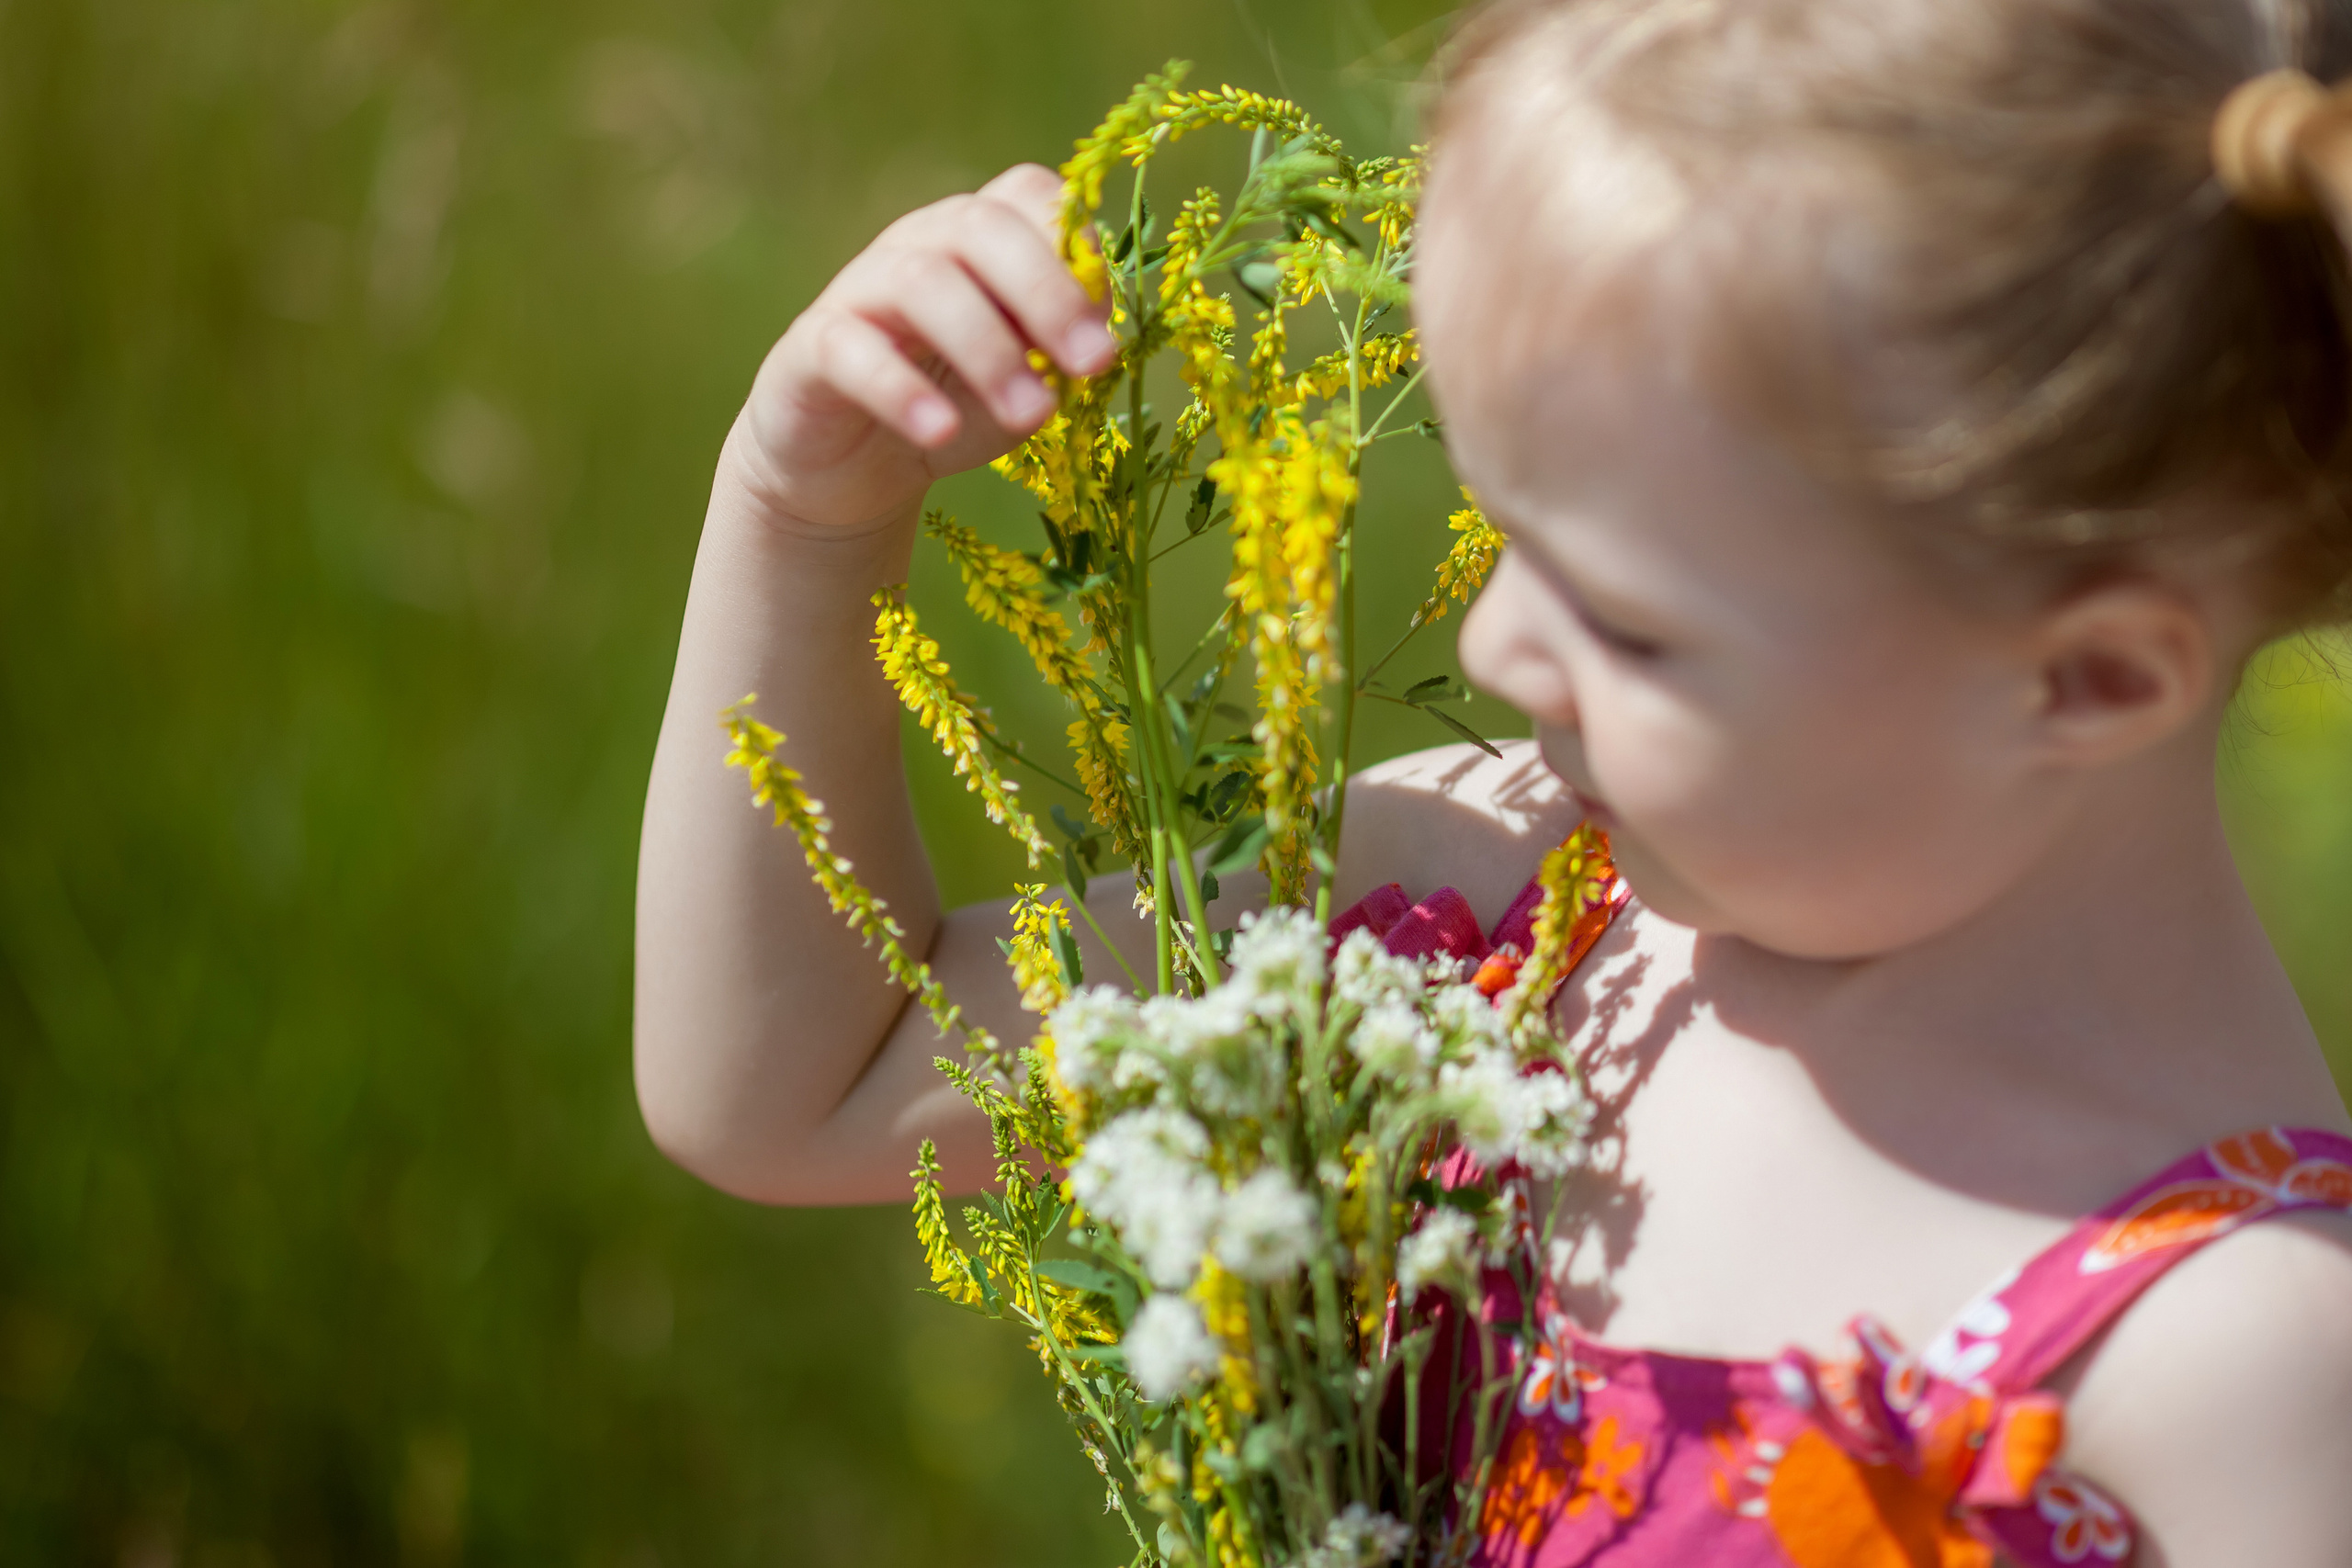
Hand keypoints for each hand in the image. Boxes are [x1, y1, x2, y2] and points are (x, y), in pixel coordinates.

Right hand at [727, 163, 1118, 533]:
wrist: (854, 468)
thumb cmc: (957, 407)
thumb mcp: (1026, 376)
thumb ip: (1059, 347)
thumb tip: (1097, 333)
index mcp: (977, 239)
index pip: (1026, 194)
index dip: (1074, 244)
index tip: (1107, 323)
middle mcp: (917, 245)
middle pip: (980, 227)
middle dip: (1047, 292)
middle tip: (1094, 364)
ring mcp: (859, 289)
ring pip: (921, 283)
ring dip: (989, 350)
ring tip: (1033, 414)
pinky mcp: (811, 348)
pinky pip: (852, 350)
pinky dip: (901, 390)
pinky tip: (939, 432)